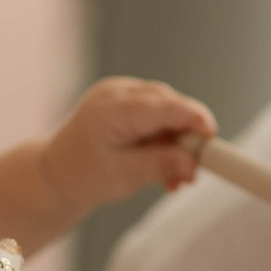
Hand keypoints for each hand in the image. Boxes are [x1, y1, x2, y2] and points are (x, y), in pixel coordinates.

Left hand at [39, 78, 218, 214]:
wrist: (57, 171)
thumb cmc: (84, 176)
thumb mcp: (124, 177)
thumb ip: (160, 165)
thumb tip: (193, 162)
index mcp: (110, 110)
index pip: (162, 106)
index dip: (194, 118)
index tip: (212, 139)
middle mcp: (116, 93)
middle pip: (169, 104)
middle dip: (188, 137)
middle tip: (193, 174)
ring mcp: (120, 92)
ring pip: (167, 108)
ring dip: (178, 140)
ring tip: (176, 178)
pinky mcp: (127, 99)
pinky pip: (157, 111)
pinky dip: (166, 136)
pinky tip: (167, 164)